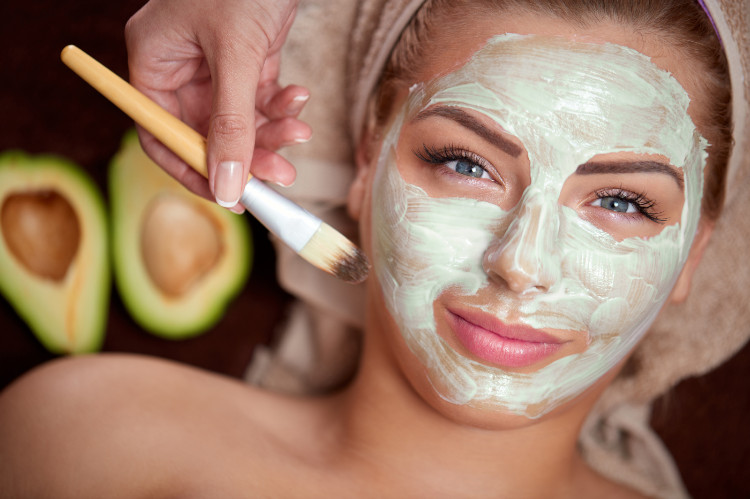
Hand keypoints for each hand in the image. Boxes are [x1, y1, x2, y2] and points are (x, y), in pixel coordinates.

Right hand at [125, 0, 309, 211]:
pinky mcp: (246, 59)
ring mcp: (215, 64)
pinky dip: (280, 104)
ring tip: (299, 133)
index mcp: (155, 60)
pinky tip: (298, 97)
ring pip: (239, 120)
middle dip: (246, 154)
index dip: (191, 169)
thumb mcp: (236, 54)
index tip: (227, 196)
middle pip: (206, 132)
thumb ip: (231, 124)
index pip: (159, 132)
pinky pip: (260, 98)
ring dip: (270, 132)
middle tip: (280, 174)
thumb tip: (226, 187)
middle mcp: (181, 66)